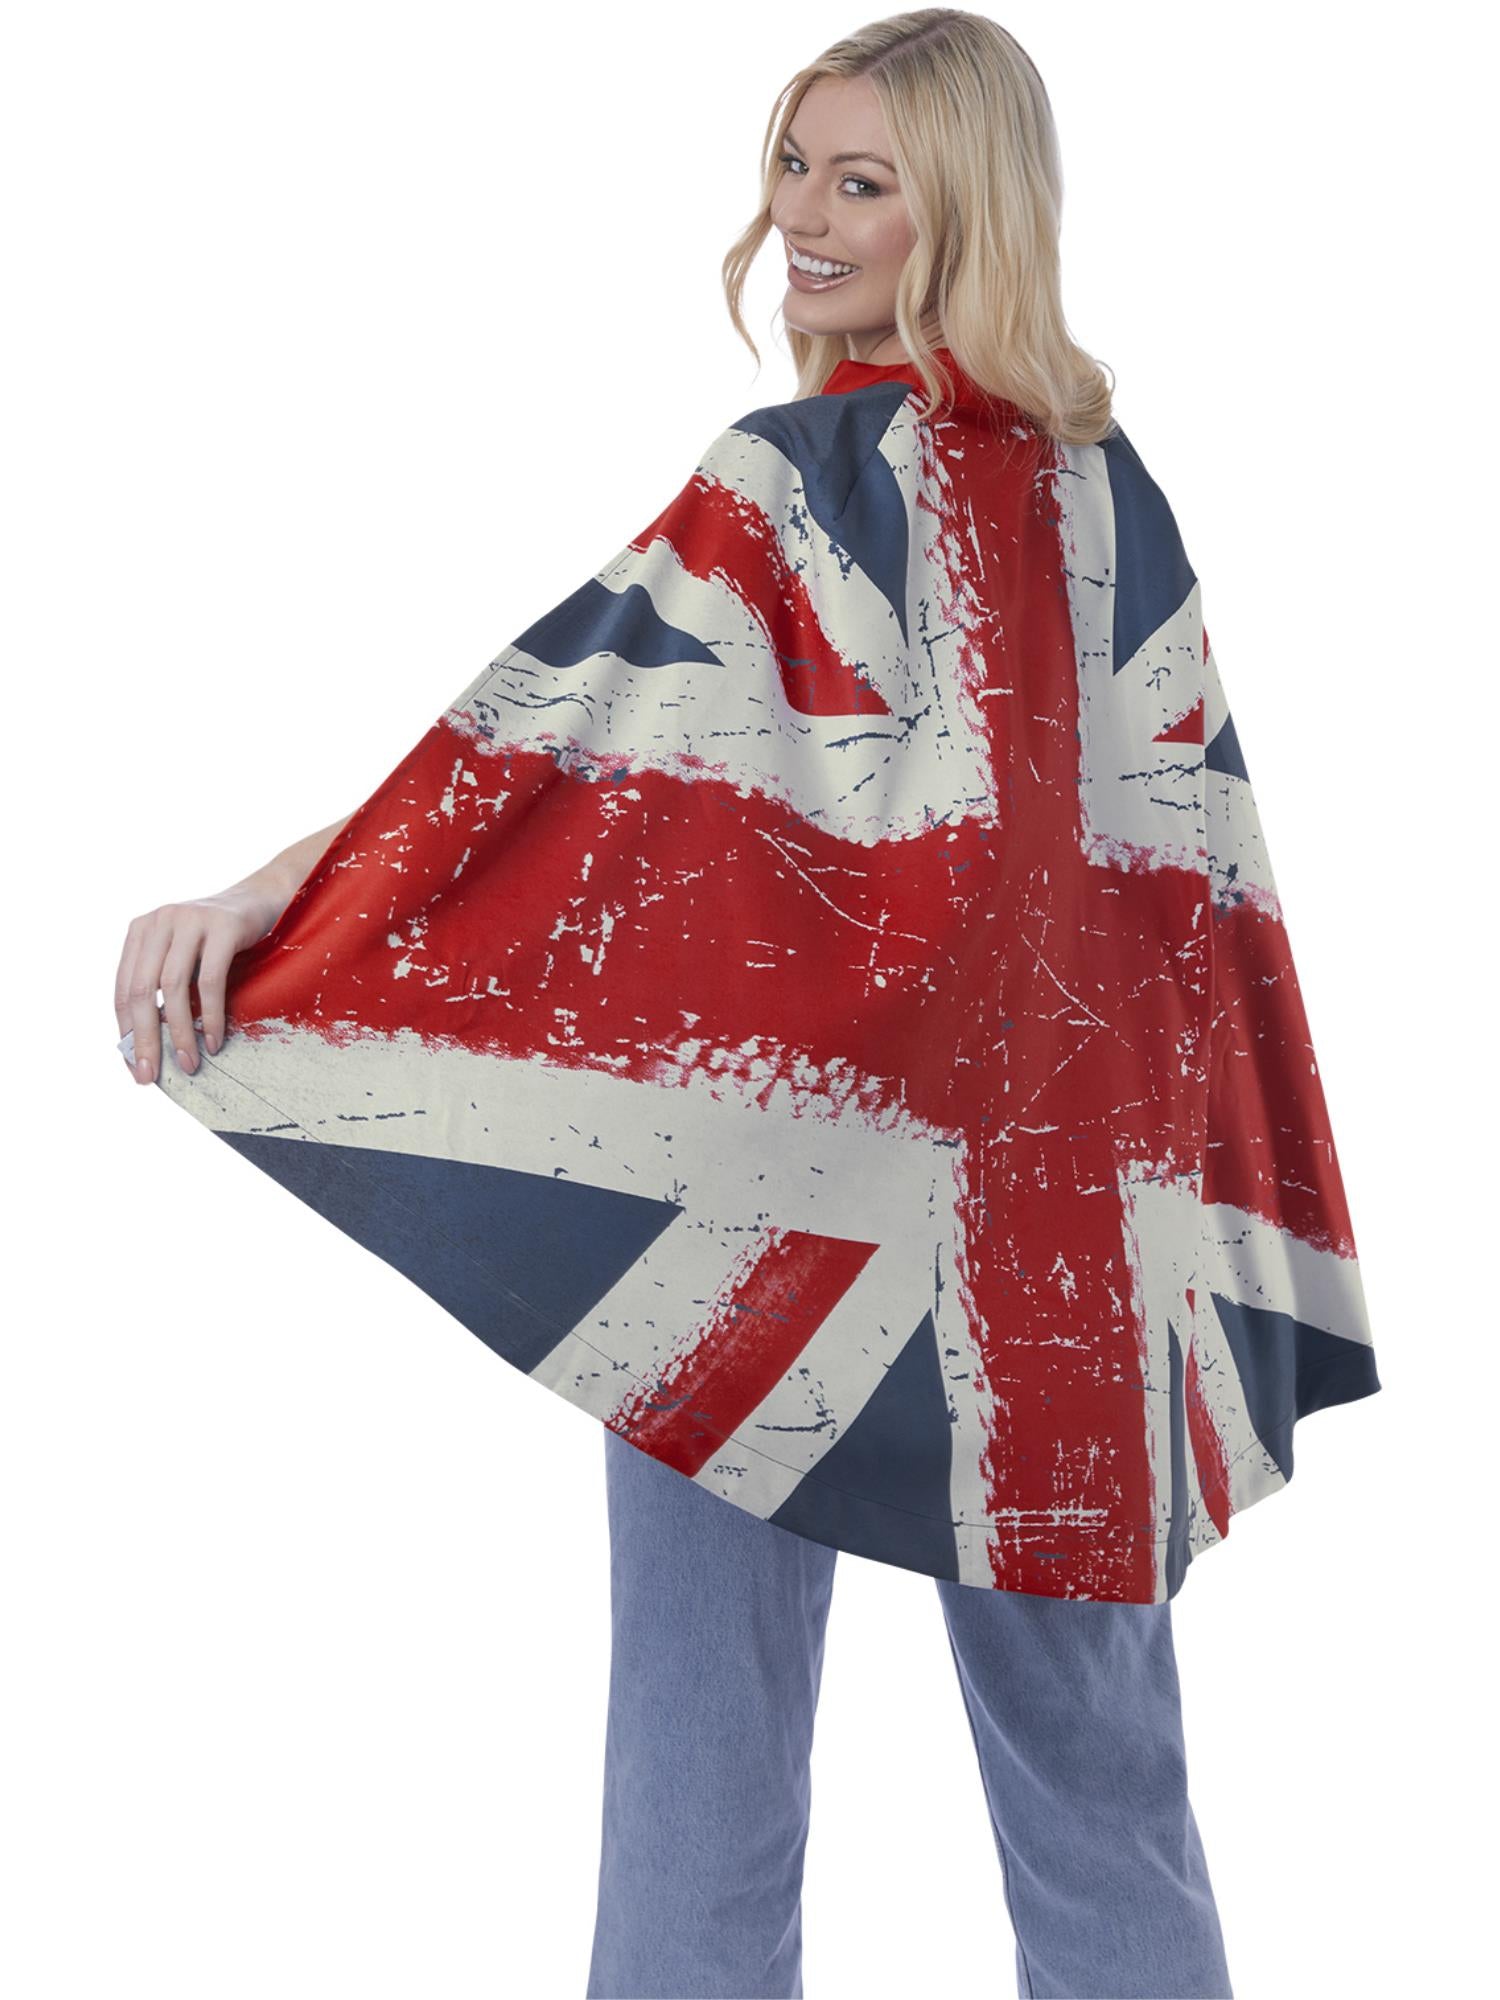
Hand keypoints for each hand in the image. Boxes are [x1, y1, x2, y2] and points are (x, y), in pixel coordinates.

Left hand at [115, 883, 284, 1084]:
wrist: (264, 899)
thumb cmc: (222, 939)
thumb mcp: (185, 956)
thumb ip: (164, 985)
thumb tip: (150, 1045)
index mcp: (141, 930)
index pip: (123, 989)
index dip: (127, 1031)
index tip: (136, 1067)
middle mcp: (160, 921)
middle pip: (141, 990)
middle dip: (145, 1038)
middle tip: (150, 1075)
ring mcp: (190, 920)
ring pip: (172, 987)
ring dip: (180, 1032)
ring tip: (189, 1063)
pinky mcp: (222, 926)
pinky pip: (210, 980)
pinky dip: (211, 1015)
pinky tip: (214, 1041)